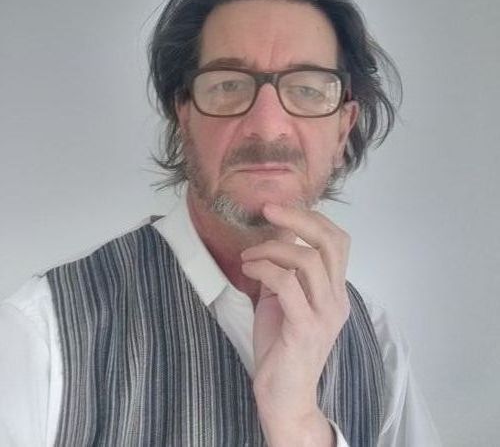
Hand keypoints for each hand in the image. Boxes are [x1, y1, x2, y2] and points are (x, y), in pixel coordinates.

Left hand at [240, 203, 349, 445]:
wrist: (283, 397)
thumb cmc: (281, 347)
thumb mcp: (283, 298)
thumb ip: (285, 268)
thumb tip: (278, 232)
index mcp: (335, 291)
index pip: (338, 241)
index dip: (312, 218)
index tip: (281, 208)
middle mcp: (337, 300)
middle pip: (331, 242)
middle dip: (299, 219)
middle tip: (268, 211)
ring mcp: (324, 315)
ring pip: (308, 260)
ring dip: (272, 249)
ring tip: (249, 257)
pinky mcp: (305, 328)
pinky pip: (287, 284)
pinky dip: (264, 268)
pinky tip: (249, 270)